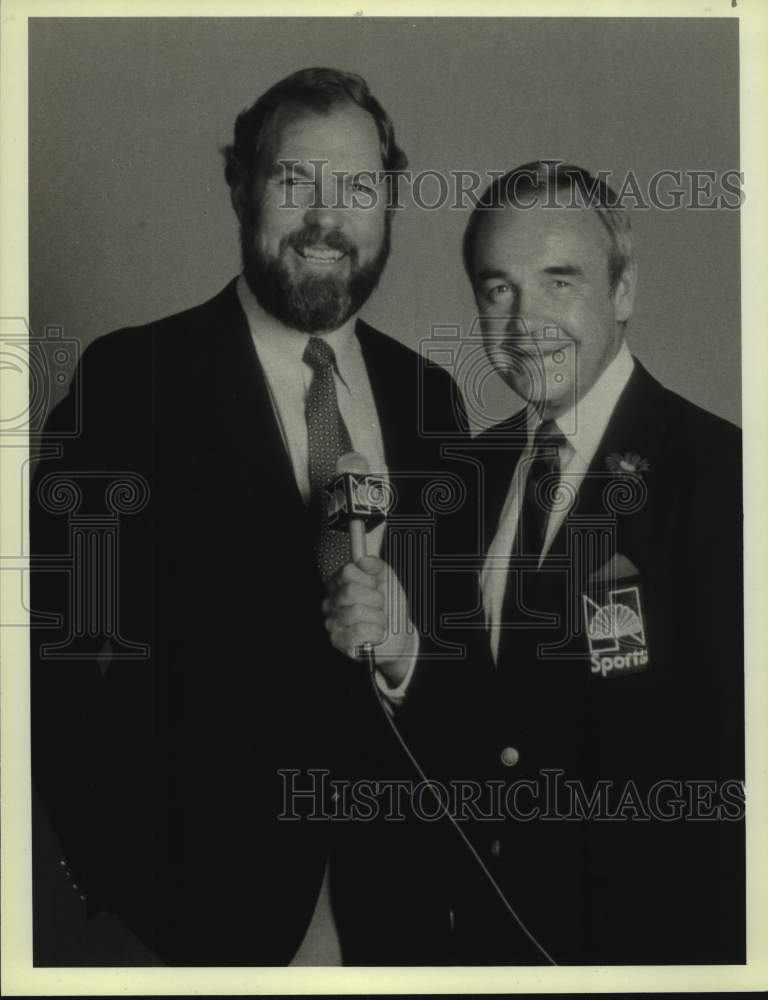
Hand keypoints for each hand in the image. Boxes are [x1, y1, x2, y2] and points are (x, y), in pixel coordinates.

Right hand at [322, 555, 413, 685]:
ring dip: (377, 617)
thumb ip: (375, 566)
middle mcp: (331, 603)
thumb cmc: (388, 607)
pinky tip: (375, 633)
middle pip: (351, 590)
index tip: (376, 587)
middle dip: (374, 598)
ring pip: (356, 611)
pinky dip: (374, 632)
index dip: (368, 579)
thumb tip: (364, 560)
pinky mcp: (339, 642)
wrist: (397, 634)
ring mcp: (333, 623)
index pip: (347, 571)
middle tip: (379, 606)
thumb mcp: (385, 579)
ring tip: (378, 621)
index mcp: (339, 585)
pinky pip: (358, 631)